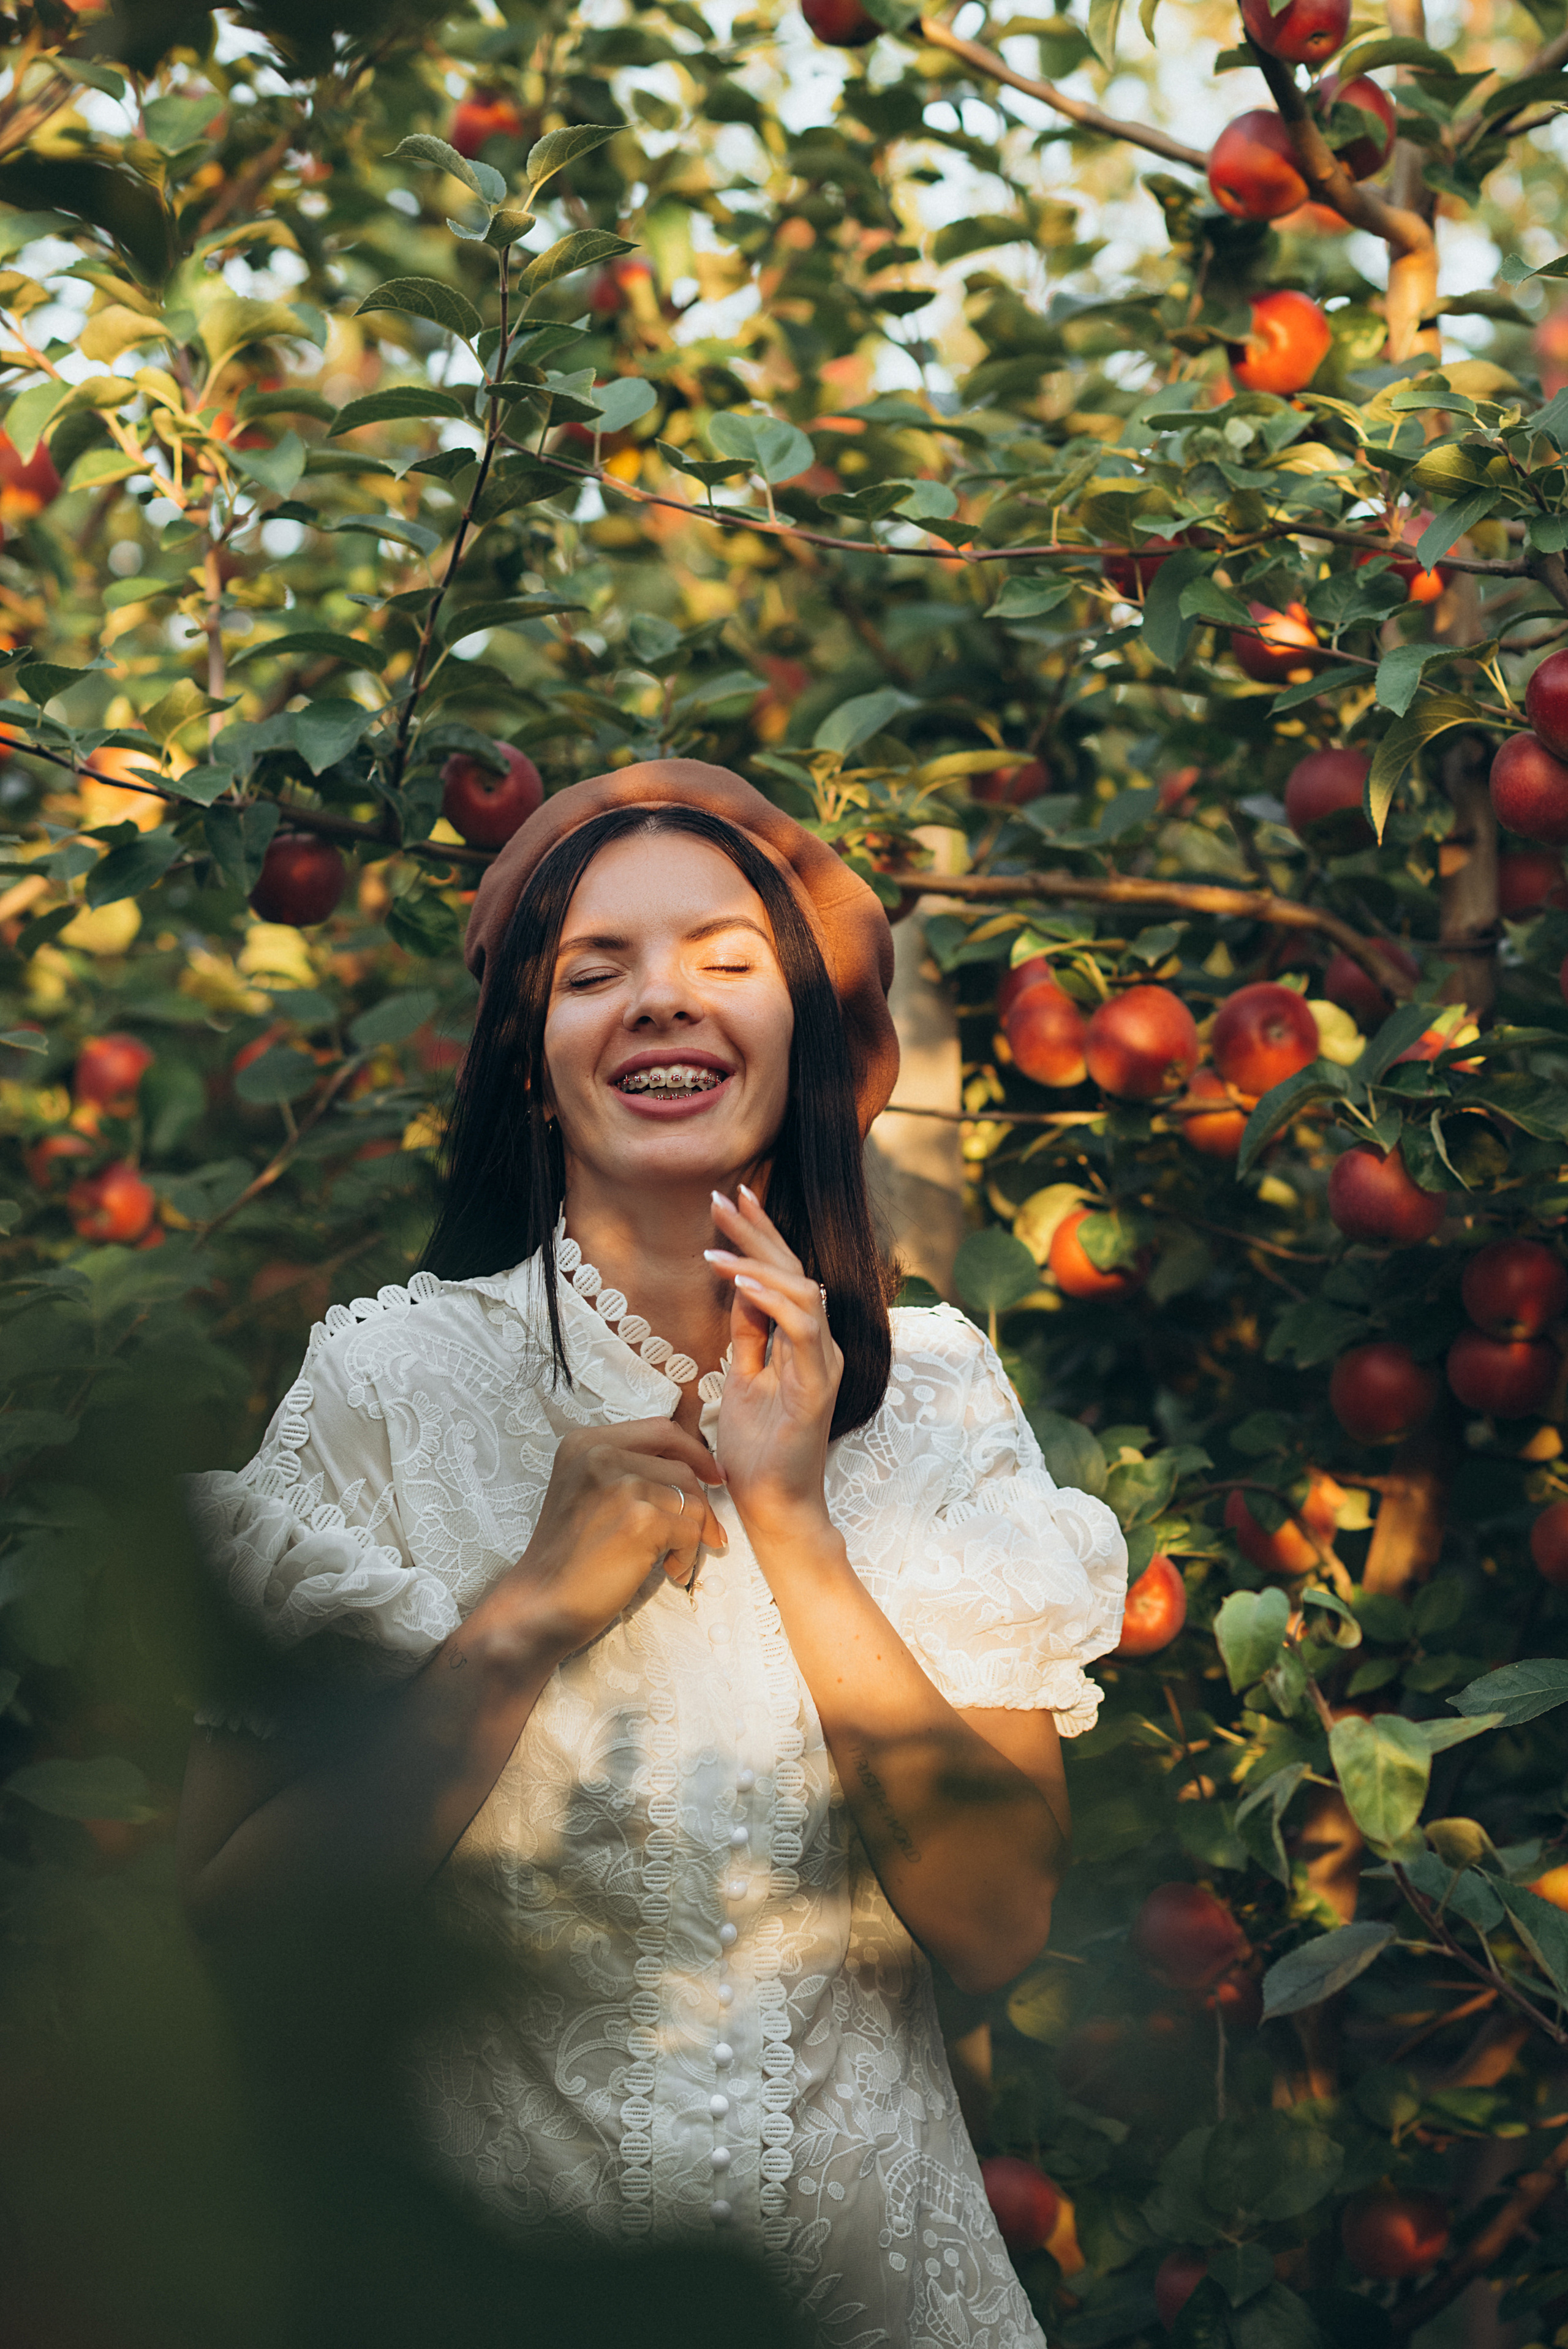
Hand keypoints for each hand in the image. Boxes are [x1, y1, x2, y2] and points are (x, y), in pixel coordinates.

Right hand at [498, 1419, 726, 1656]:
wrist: (540, 1603)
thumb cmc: (568, 1557)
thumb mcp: (587, 1491)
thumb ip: (628, 1469)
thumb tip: (697, 1468)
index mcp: (585, 1443)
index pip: (660, 1430)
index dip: (693, 1452)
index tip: (710, 1476)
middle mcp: (600, 1456)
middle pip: (681, 1466)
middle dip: (699, 1502)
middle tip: (704, 1533)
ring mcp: (620, 1487)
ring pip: (691, 1499)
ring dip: (692, 1534)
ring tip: (673, 1560)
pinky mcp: (639, 1521)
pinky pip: (691, 1529)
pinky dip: (688, 1554)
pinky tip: (669, 1571)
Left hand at [704, 1185, 842, 1541]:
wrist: (773, 1507)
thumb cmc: (759, 1451)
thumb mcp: (742, 1379)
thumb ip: (748, 1335)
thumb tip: (739, 1286)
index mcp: (805, 1343)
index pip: (785, 1275)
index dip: (760, 1236)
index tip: (730, 1201)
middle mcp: (821, 1347)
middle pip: (794, 1271)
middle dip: (758, 1231)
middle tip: (725, 1196)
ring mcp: (823, 1364)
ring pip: (801, 1292)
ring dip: (758, 1262)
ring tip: (717, 1244)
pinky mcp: (817, 1387)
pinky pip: (801, 1329)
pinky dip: (771, 1300)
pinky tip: (741, 1282)